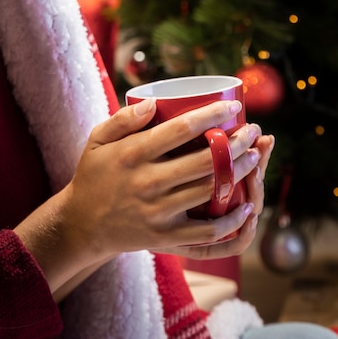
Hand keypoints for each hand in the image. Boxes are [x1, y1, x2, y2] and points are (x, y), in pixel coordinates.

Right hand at [14, 97, 273, 296]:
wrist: (82, 224)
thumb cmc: (94, 175)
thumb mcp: (97, 140)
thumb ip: (123, 119)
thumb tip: (153, 101)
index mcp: (131, 154)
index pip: (180, 130)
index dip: (212, 116)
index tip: (234, 109)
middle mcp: (146, 183)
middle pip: (204, 160)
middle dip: (237, 143)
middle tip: (253, 131)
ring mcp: (157, 212)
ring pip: (210, 191)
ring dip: (240, 173)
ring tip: (255, 157)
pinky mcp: (164, 237)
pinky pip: (206, 232)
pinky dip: (231, 221)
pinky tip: (246, 207)